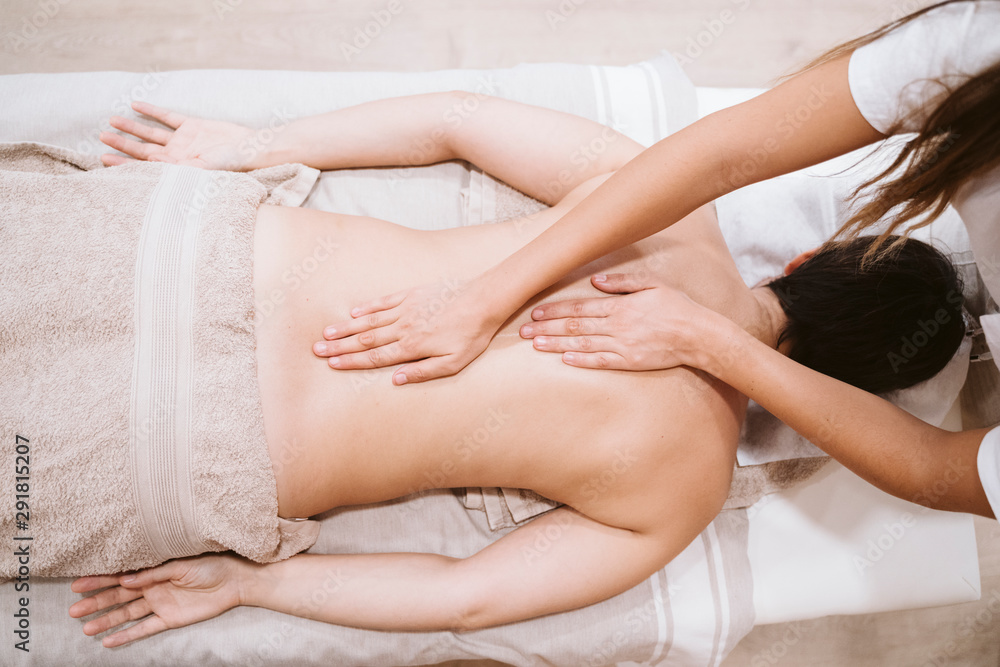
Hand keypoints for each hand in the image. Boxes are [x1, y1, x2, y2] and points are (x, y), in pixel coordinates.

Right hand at [69, 553, 250, 646]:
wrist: (235, 580)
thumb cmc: (212, 563)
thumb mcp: (183, 563)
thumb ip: (155, 572)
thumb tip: (125, 579)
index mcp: (154, 569)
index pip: (121, 575)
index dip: (99, 579)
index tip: (77, 583)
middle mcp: (153, 586)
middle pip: (118, 596)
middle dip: (96, 602)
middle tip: (73, 610)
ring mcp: (160, 604)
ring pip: (127, 614)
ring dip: (106, 621)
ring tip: (85, 628)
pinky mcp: (169, 619)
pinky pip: (144, 629)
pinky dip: (127, 635)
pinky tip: (109, 642)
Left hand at [100, 101, 260, 169]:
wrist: (251, 148)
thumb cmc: (231, 164)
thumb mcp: (204, 168)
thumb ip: (178, 167)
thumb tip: (151, 161)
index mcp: (177, 169)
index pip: (144, 165)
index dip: (123, 162)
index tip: (104, 158)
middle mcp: (177, 155)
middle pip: (143, 149)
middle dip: (122, 144)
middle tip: (101, 138)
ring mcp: (184, 140)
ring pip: (151, 133)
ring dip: (132, 127)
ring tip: (111, 121)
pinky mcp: (193, 126)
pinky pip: (168, 117)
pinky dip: (152, 110)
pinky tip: (135, 105)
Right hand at [313, 277, 503, 384]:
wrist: (484, 300)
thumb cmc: (471, 335)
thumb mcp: (454, 363)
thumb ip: (424, 373)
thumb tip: (396, 380)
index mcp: (412, 347)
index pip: (376, 357)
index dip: (352, 362)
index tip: (332, 364)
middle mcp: (404, 328)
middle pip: (366, 339)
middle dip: (340, 346)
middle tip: (317, 349)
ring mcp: (406, 309)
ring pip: (370, 320)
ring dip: (347, 328)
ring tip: (327, 333)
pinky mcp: (412, 294)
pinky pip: (384, 302)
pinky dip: (367, 307)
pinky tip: (353, 312)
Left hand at [520, 273, 727, 370]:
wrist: (699, 335)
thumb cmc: (677, 307)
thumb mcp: (652, 284)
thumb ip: (623, 282)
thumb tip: (595, 281)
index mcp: (620, 306)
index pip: (579, 308)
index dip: (555, 310)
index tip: (535, 311)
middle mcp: (617, 325)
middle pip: (574, 327)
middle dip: (547, 327)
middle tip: (524, 329)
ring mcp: (623, 345)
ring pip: (582, 344)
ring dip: (556, 345)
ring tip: (535, 344)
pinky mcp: (630, 362)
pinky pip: (602, 362)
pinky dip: (582, 361)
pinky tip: (564, 360)